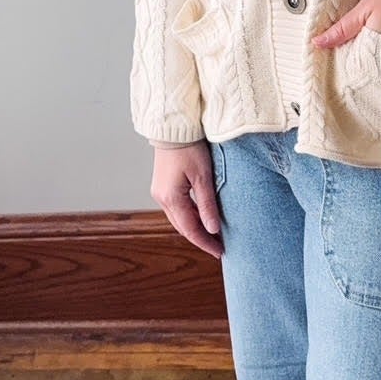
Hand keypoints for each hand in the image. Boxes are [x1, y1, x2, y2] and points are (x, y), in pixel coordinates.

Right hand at [150, 140, 223, 260]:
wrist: (174, 127)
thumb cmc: (190, 148)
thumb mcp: (203, 176)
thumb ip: (207, 204)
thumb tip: (213, 229)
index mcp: (171, 198)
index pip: (190, 229)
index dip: (205, 243)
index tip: (220, 252)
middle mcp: (162, 198)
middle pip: (182, 227)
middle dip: (200, 238)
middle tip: (219, 247)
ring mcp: (160, 192)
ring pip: (179, 218)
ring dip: (194, 228)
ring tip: (213, 235)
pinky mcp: (162, 186)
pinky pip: (176, 208)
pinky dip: (189, 216)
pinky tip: (201, 218)